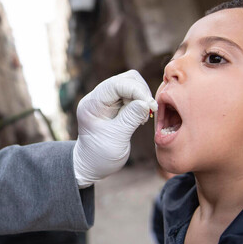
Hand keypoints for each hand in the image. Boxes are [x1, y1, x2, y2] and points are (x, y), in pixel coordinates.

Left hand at [73, 70, 156, 187]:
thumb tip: (145, 102)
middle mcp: (97, 97)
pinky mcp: (114, 104)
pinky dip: (140, 102)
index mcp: (92, 104)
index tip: (150, 106)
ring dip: (141, 97)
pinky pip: (132, 94)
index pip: (115, 84)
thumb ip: (130, 119)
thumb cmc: (100, 155)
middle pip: (125, 79)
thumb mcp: (117, 139)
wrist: (91, 164)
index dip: (136, 91)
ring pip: (130, 83)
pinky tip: (139, 118)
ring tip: (142, 117)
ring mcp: (106, 99)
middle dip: (140, 92)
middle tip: (148, 112)